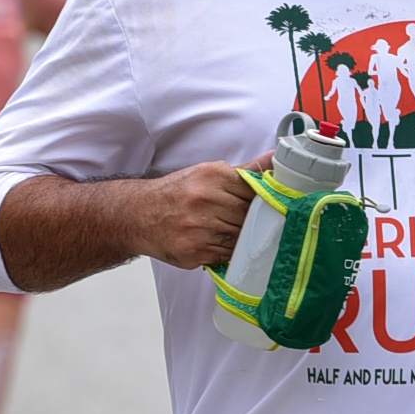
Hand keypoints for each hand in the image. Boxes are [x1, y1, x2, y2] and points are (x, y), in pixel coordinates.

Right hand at [133, 157, 260, 272]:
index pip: (254, 191)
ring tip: (229, 232)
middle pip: (248, 216)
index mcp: (212, 176)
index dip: (259, 202)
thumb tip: (275, 158)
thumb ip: (244, 171)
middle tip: (245, 222)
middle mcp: (204, 199)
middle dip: (250, 221)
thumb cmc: (177, 194)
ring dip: (240, 238)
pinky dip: (227, 252)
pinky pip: (226, 255)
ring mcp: (199, 227)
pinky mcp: (194, 250)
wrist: (139, 214)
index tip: (261, 206)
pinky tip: (218, 243)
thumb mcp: (208, 174)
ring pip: (240, 237)